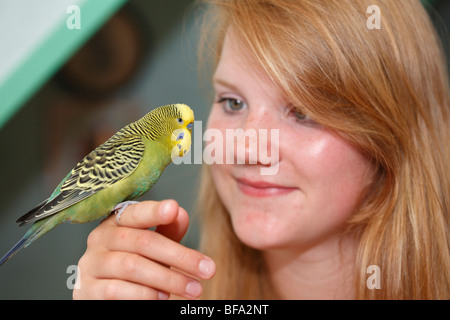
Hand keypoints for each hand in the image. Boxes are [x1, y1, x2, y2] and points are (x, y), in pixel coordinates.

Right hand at [72, 200, 215, 299]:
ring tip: (192, 288)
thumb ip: (168, 230)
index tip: (174, 208)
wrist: (108, 294)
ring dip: (168, 279)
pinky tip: (163, 297)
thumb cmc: (136, 264)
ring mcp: (91, 264)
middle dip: (179, 256)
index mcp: (117, 221)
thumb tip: (181, 213)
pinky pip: (116, 290)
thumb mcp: (155, 245)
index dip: (154, 211)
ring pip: (132, 266)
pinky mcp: (87, 290)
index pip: (135, 212)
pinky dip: (144, 294)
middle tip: (208, 270)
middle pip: (142, 242)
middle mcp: (100, 238)